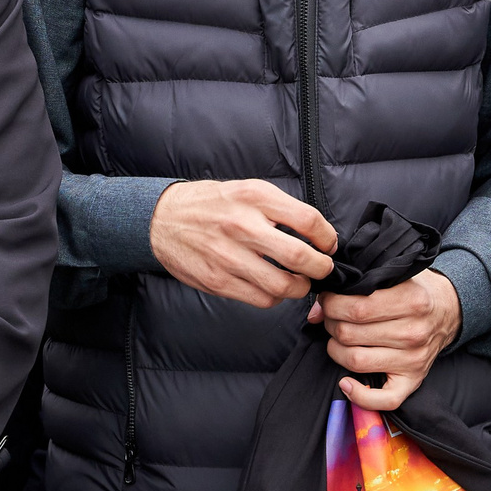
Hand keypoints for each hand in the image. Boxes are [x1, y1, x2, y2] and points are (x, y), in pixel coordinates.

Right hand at [151, 179, 337, 306]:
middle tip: (323, 268)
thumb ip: (280, 208)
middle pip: (300, 257)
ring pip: (282, 286)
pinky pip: (260, 299)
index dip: (327, 237)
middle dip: (321, 268)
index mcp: (255, 198)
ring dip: (300, 287)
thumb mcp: (247, 190)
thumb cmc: (211, 204)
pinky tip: (274, 288)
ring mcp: (229, 256)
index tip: (328, 245)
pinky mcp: (218, 281)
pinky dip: (275, 298)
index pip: (309, 220)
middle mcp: (242, 226)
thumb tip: (317, 233)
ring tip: (300, 281)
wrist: (162, 219)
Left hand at [312, 268, 462, 412]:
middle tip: (332, 317)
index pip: (356, 307)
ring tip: (338, 339)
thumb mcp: (393, 277)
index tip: (328, 301)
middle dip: (331, 324)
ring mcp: (414, 359)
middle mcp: (414, 332)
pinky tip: (346, 382)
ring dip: (336, 350)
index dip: (332, 304)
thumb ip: (357, 286)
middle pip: (350, 333)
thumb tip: (317, 310)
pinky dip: (359, 395)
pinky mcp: (413, 380)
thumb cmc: (415, 291)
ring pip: (355, 361)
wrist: (448, 310)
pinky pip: (383, 400)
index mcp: (411, 300)